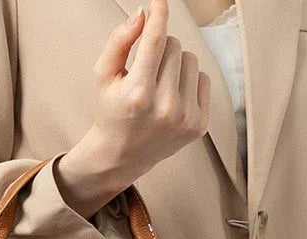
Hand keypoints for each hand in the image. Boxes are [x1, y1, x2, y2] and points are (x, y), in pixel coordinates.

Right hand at [55, 0, 210, 217]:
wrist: (121, 156)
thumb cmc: (111, 112)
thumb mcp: (103, 76)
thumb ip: (118, 41)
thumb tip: (143, 14)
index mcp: (138, 94)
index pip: (155, 40)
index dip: (160, 14)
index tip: (160, 1)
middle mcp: (164, 108)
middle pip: (175, 45)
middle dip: (161, 48)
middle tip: (146, 68)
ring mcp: (185, 119)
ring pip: (191, 59)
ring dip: (176, 63)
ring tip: (159, 83)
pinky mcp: (199, 126)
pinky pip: (204, 79)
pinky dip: (189, 81)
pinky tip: (173, 97)